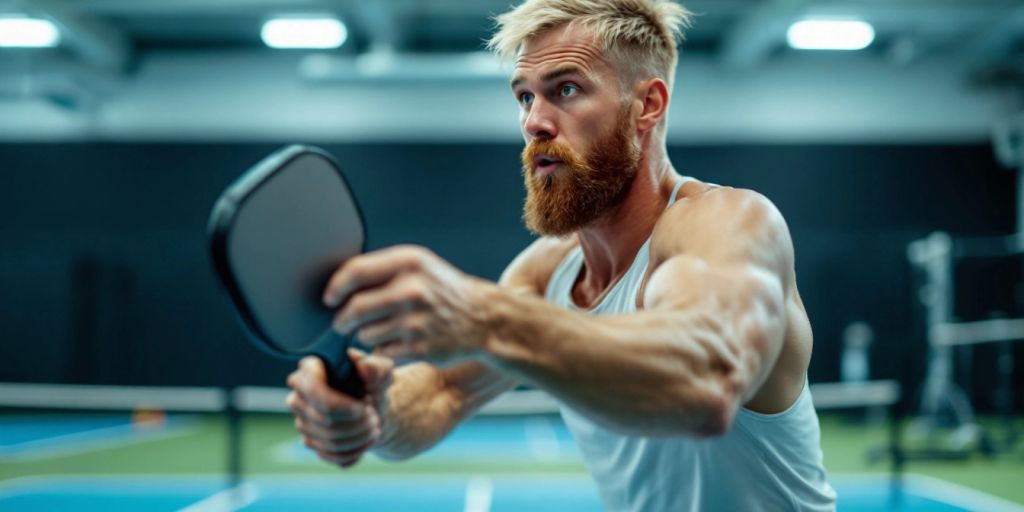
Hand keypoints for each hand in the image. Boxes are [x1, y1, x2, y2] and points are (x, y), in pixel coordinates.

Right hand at [286, 349, 393, 467]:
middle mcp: (298, 397)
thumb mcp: (381, 371)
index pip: (315, 392)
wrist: (373, 405)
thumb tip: (365, 367)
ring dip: (358, 438)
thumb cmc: (373, 383)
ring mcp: (302, 422)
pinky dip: (354, 452)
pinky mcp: (310, 442)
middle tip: (375, 418)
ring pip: (328, 441)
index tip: (365, 408)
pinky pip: (329, 456)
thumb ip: (378, 367)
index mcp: (309, 371)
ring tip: (375, 428)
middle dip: (357, 423)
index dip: (342, 406)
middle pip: (324, 420)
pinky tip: (368, 441)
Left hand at [323, 245, 493, 363]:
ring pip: (365, 334)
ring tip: (382, 329)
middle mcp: (412, 289)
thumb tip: (338, 284)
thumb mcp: (419, 266)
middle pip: (354, 308)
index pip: (355, 271)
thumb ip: (382, 269)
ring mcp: (416, 320)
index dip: (335, 287)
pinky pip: (381, 351)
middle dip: (341, 319)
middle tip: (341, 322)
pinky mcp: (418, 347)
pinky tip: (397, 342)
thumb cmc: (441, 290)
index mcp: (409, 262)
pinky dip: (383, 349)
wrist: (481, 318)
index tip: (329, 298)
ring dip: (366, 335)